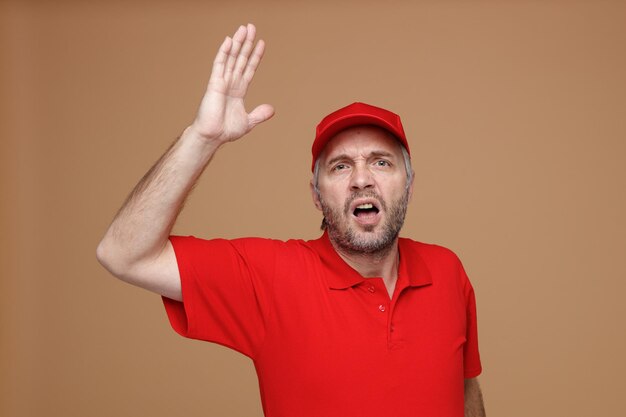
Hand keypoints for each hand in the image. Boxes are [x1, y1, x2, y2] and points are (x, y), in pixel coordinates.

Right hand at [190, 24, 273, 143]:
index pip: (249, 68)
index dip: (255, 56)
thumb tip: (272, 109)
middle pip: (240, 58)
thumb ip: (259, 114)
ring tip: (243, 28)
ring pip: (231, 58)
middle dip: (246, 43)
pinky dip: (224, 52)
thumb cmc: (225, 130)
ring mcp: (222, 82)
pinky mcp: (214, 84)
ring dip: (237, 43)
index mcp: (238, 91)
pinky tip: (229, 41)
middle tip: (251, 27)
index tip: (261, 43)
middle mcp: (230, 83)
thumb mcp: (249, 122)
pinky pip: (219, 65)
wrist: (213, 137)